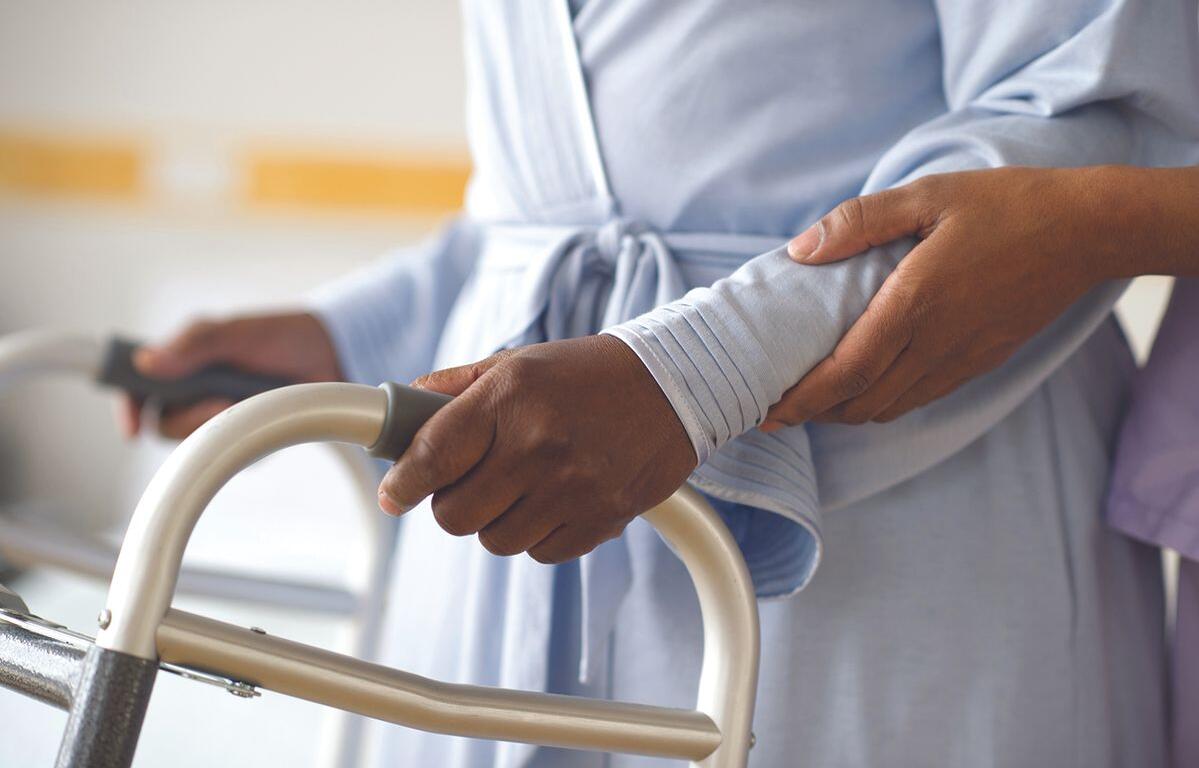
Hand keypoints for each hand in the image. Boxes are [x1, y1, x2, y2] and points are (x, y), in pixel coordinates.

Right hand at [118, 312, 341, 438]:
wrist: (330, 354)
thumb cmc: (279, 336)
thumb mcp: (234, 334)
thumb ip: (193, 346)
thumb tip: (146, 361)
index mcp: (182, 361)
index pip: (138, 388)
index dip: (129, 408)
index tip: (133, 428)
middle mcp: (194, 389)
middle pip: (164, 423)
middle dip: (188, 418)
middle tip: (221, 403)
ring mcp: (217, 412)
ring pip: (194, 439)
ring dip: (216, 425)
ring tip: (245, 402)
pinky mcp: (242, 431)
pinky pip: (230, 449)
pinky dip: (243, 437)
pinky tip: (262, 414)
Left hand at [377, 335, 695, 563]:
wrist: (675, 385)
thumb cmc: (587, 373)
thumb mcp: (517, 363)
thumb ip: (455, 387)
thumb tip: (402, 408)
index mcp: (509, 397)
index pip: (433, 456)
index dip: (404, 483)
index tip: (394, 495)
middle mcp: (538, 445)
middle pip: (456, 515)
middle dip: (452, 504)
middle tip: (470, 484)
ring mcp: (572, 487)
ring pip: (496, 540)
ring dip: (497, 521)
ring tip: (522, 488)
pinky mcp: (602, 518)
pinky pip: (541, 553)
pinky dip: (538, 535)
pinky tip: (555, 500)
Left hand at [762, 166, 1117, 427]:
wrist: (1089, 231)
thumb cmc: (1006, 205)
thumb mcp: (927, 194)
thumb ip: (859, 222)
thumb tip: (800, 250)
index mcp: (915, 303)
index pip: (845, 373)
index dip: (802, 399)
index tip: (765, 409)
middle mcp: (936, 343)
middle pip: (860, 403)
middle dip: (813, 412)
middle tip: (775, 406)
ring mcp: (962, 359)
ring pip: (889, 408)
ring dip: (845, 411)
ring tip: (812, 400)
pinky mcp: (980, 362)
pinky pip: (920, 398)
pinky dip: (882, 402)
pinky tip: (865, 385)